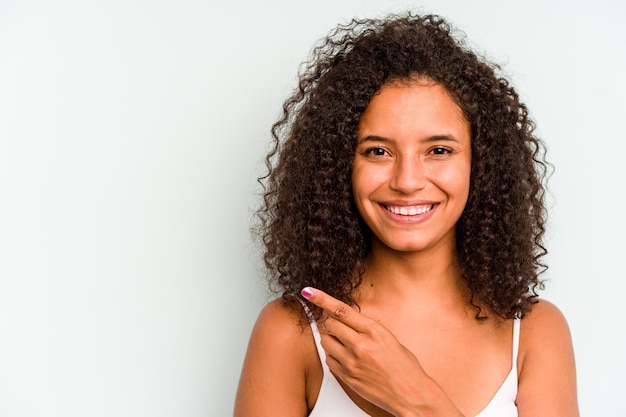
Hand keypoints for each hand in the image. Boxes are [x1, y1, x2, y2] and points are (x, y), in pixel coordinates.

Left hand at [300, 286, 435, 415]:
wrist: (411, 395)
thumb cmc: (404, 367)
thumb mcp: (388, 338)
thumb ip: (366, 327)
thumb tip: (347, 319)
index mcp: (374, 331)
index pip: (341, 310)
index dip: (321, 298)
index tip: (308, 292)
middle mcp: (360, 345)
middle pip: (330, 324)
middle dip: (332, 323)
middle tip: (342, 329)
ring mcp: (352, 362)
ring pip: (326, 341)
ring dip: (331, 339)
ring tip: (346, 345)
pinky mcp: (347, 377)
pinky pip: (329, 359)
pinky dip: (334, 356)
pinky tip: (347, 359)